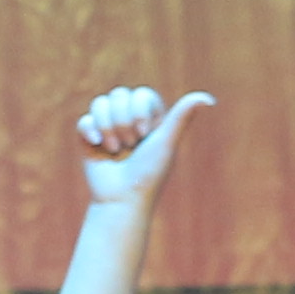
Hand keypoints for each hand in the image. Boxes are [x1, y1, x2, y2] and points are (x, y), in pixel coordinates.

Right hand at [75, 86, 213, 209]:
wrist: (122, 199)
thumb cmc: (149, 173)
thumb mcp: (166, 142)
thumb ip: (182, 116)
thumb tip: (209, 99)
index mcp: (150, 118)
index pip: (140, 94)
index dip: (139, 111)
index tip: (144, 134)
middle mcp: (129, 120)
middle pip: (119, 95)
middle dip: (123, 122)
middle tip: (130, 146)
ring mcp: (108, 128)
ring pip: (101, 103)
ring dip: (108, 128)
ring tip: (115, 150)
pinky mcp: (89, 138)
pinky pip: (84, 120)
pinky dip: (90, 131)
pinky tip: (97, 146)